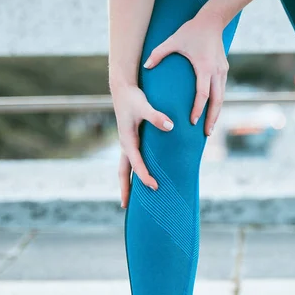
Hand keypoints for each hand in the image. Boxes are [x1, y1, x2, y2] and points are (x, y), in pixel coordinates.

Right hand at [110, 84, 173, 206]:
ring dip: (128, 184)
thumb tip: (170, 126)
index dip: (144, 176)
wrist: (123, 88)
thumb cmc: (134, 97)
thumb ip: (157, 116)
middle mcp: (125, 145)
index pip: (136, 163)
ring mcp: (127, 144)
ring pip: (125, 169)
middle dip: (125, 189)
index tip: (154, 187)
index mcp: (127, 140)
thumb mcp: (144, 105)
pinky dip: (133, 174)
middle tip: (126, 207)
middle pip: (123, 172)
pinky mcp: (131, 141)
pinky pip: (131, 162)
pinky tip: (140, 181)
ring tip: (130, 201)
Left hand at [143, 11, 227, 136]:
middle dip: (211, 119)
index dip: (198, 109)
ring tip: (209, 128)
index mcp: (204, 67)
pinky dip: (217, 104)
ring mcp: (222, 72)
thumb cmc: (191, 30)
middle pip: (217, 102)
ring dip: (216, 114)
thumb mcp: (173, 40)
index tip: (193, 122)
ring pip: (221, 99)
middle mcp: (216, 72)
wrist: (213, 20)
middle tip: (206, 134)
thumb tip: (145, 67)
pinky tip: (212, 113)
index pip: (203, 94)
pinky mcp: (224, 70)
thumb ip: (158, 53)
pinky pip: (221, 92)